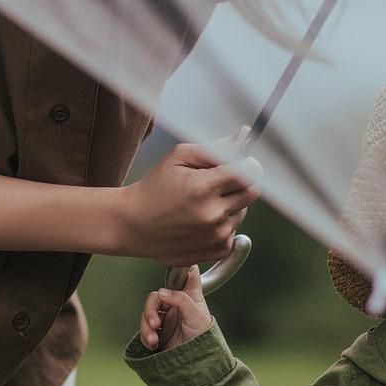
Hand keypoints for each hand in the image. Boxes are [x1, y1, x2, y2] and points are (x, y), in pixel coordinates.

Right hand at [116, 140, 261, 266]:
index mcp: (203, 187)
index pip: (249, 172)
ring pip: (242, 212)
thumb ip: (214, 147)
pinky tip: (200, 222)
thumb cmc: (156, 187)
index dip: (247, 164)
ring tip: (202, 204)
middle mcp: (212, 214)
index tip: (240, 163)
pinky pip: (234, 231)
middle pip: (252, 192)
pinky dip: (223, 225)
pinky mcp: (216, 250)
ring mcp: (215, 235)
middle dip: (241, 183)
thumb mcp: (178, 158)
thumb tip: (244, 136)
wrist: (133, 226)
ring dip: (230, 205)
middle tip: (221, 182)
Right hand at [140, 264, 211, 350]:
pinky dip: (146, 337)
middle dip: (150, 310)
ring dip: (147, 327)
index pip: (187, 277)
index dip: (184, 269)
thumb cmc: (205, 338)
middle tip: (155, 324)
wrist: (198, 363)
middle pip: (156, 297)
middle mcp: (176, 306)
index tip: (182, 268)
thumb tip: (161, 292)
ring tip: (154, 339)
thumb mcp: (196, 315)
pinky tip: (153, 344)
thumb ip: (180, 299)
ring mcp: (166, 319)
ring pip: (147, 314)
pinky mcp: (159, 333)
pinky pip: (145, 330)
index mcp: (189, 297)